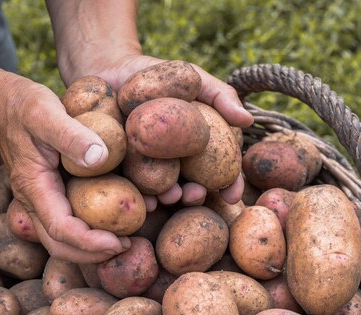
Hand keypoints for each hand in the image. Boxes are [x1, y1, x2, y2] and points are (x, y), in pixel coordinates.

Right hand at [0, 73, 130, 262]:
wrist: (1, 103)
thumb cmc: (23, 106)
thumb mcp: (47, 113)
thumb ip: (71, 135)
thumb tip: (101, 158)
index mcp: (34, 187)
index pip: (61, 229)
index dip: (90, 242)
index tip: (119, 241)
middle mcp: (33, 201)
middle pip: (59, 245)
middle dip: (92, 254)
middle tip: (126, 247)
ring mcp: (39, 200)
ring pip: (61, 239)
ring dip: (90, 247)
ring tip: (123, 240)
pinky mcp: (47, 195)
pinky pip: (66, 223)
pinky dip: (88, 231)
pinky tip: (111, 222)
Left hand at [71, 55, 252, 208]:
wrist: (111, 69)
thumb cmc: (159, 75)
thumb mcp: (193, 79)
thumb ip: (220, 95)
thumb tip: (248, 120)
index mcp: (196, 148)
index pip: (219, 170)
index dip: (229, 185)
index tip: (233, 196)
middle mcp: (174, 163)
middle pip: (190, 186)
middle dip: (196, 196)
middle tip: (195, 194)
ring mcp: (147, 168)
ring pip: (161, 189)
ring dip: (168, 198)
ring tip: (170, 197)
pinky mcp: (120, 168)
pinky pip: (130, 183)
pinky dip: (138, 193)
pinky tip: (142, 199)